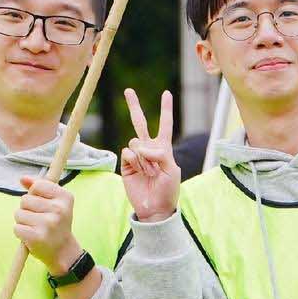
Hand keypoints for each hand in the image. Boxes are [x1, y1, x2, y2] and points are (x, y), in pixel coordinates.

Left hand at [13, 175, 79, 275]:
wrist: (63, 251)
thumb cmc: (56, 223)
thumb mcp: (54, 202)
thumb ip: (39, 187)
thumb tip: (22, 178)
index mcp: (65, 198)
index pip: (37, 185)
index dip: (35, 194)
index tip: (43, 204)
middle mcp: (59, 210)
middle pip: (25, 199)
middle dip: (27, 209)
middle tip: (40, 220)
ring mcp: (48, 224)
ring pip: (18, 213)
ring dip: (23, 221)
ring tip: (36, 228)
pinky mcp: (37, 237)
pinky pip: (16, 228)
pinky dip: (21, 233)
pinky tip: (32, 236)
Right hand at [119, 87, 180, 220]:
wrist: (155, 207)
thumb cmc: (168, 190)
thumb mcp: (172, 170)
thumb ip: (160, 153)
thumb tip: (141, 147)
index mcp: (164, 148)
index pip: (165, 125)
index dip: (165, 109)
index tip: (166, 93)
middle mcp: (148, 149)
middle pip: (140, 123)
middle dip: (134, 106)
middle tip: (128, 90)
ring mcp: (136, 156)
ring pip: (135, 142)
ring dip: (145, 158)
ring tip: (150, 172)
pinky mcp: (126, 164)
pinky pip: (128, 152)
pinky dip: (135, 161)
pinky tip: (140, 172)